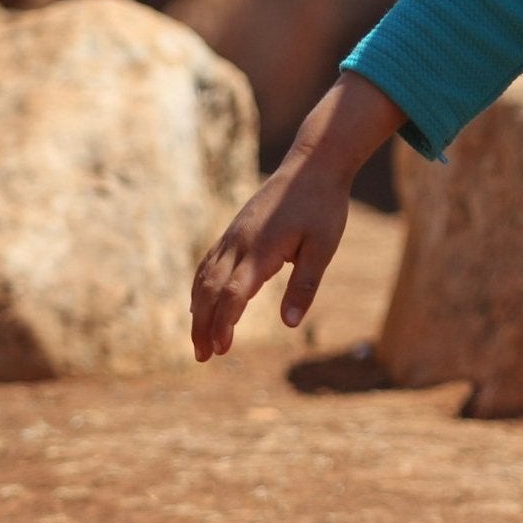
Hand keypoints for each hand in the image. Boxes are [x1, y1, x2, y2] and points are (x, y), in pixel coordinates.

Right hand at [188, 72, 404, 362]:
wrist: (314, 164)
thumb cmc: (323, 206)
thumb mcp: (323, 247)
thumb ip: (305, 285)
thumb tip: (290, 324)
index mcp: (261, 249)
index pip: (233, 294)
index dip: (224, 324)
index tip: (221, 350)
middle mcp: (240, 242)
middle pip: (211, 290)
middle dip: (204, 325)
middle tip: (203, 358)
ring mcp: (234, 235)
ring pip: (205, 277)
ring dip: (199, 310)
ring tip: (198, 341)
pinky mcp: (235, 230)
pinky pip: (209, 263)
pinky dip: (200, 287)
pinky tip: (200, 305)